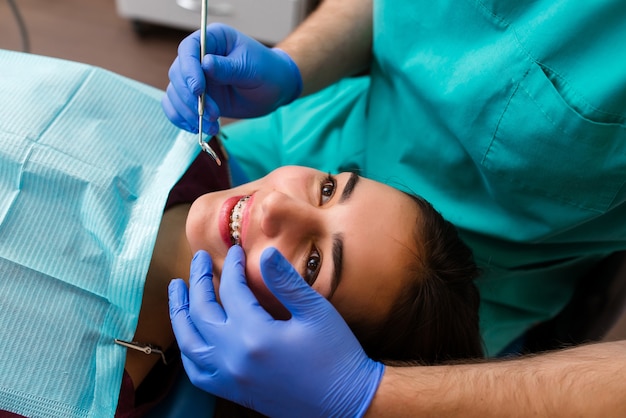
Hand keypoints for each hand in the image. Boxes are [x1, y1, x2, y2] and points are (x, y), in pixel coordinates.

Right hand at [161, 23, 302, 134]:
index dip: (189, 70)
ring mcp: (196, 78)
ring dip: (188, 112)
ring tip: (212, 125)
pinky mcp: (197, 97)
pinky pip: (178, 107)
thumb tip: (205, 64)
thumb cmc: (267, 71)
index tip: (198, 90)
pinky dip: (183, 119)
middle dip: (190, 98)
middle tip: (212, 114)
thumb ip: (228, 67)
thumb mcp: (251, 68)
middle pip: (178, 74)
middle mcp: (199, 57)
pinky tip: (199, 128)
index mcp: (213, 39)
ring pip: (176, 94)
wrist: (275, 89)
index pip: (189, 50)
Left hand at [168, 246, 383, 417]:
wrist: (346, 403)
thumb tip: (264, 253)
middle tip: (199, 259)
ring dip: (181, 313)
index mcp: (255, 336)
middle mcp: (234, 359)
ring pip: (189, 344)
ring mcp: (231, 379)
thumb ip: (286, 281)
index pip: (231, 292)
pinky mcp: (235, 392)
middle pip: (201, 313)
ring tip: (177, 290)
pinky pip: (198, 372)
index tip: (236, 251)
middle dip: (198, 281)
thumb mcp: (315, 311)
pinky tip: (191, 334)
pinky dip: (188, 350)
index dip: (232, 266)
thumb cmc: (336, 355)